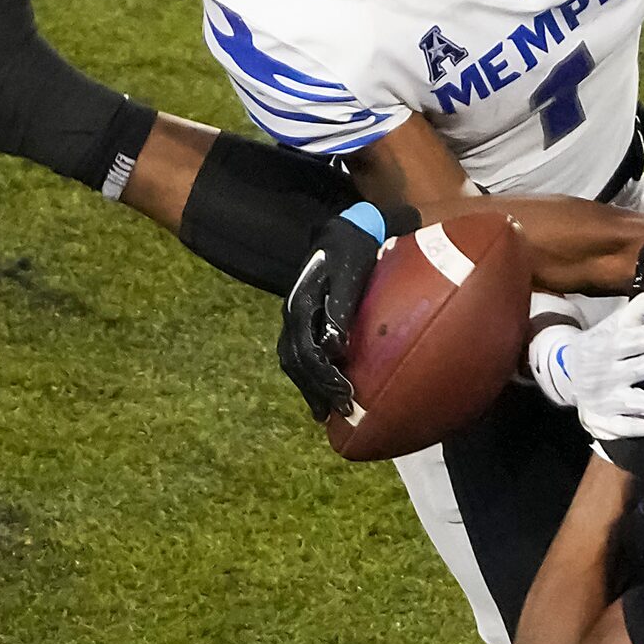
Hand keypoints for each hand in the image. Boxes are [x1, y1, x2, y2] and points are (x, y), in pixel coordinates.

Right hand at [278, 204, 396, 419]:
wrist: (340, 231)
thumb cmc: (351, 251)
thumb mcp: (349, 274)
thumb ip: (341, 308)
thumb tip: (334, 346)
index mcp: (301, 305)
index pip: (306, 351)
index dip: (324, 376)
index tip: (346, 393)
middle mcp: (291, 315)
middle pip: (296, 362)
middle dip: (317, 389)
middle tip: (342, 410)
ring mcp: (294, 318)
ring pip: (293, 362)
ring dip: (310, 388)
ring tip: (326, 412)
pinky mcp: (302, 321)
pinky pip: (299, 355)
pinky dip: (309, 377)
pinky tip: (322, 393)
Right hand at [529, 294, 643, 441]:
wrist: (566, 375)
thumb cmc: (602, 345)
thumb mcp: (614, 324)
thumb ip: (640, 309)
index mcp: (607, 345)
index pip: (635, 339)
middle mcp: (605, 372)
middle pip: (640, 370)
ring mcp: (604, 399)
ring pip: (637, 402)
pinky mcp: (604, 421)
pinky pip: (628, 427)